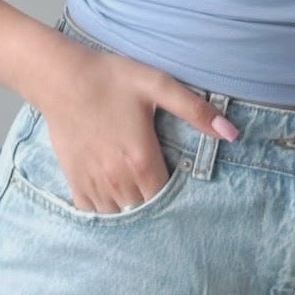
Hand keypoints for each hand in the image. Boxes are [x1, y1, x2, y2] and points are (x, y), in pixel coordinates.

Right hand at [30, 41, 237, 214]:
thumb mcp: (158, 85)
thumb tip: (231, 133)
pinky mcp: (75, 181)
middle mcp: (117, 179)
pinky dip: (107, 212)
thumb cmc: (112, 79)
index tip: (184, 189)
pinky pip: (93, 214)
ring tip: (141, 194)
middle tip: (164, 191)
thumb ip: (195, 110)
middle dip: (157, 206)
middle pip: (145, 211)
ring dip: (132, 209)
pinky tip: (115, 197)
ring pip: (120, 215)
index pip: (168, 198)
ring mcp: (94, 183)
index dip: (179, 197)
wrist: (62, 78)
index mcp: (142, 160)